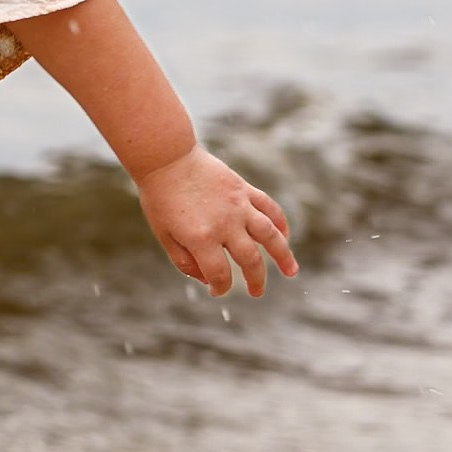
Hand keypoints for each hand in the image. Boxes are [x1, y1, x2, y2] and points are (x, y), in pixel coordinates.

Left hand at [133, 146, 298, 295]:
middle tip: (257, 293)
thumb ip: (184, 261)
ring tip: (291, 272)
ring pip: (270, 235)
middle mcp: (225, 224)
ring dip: (283, 256)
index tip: (217, 291)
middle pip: (250, 260)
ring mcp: (238, 205)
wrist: (166, 158)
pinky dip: (280, 222)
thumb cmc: (160, 198)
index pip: (220, 274)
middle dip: (256, 281)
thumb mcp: (163, 234)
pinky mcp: (243, 189)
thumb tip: (208, 280)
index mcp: (201, 238)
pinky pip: (269, 208)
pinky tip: (285, 235)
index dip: (220, 288)